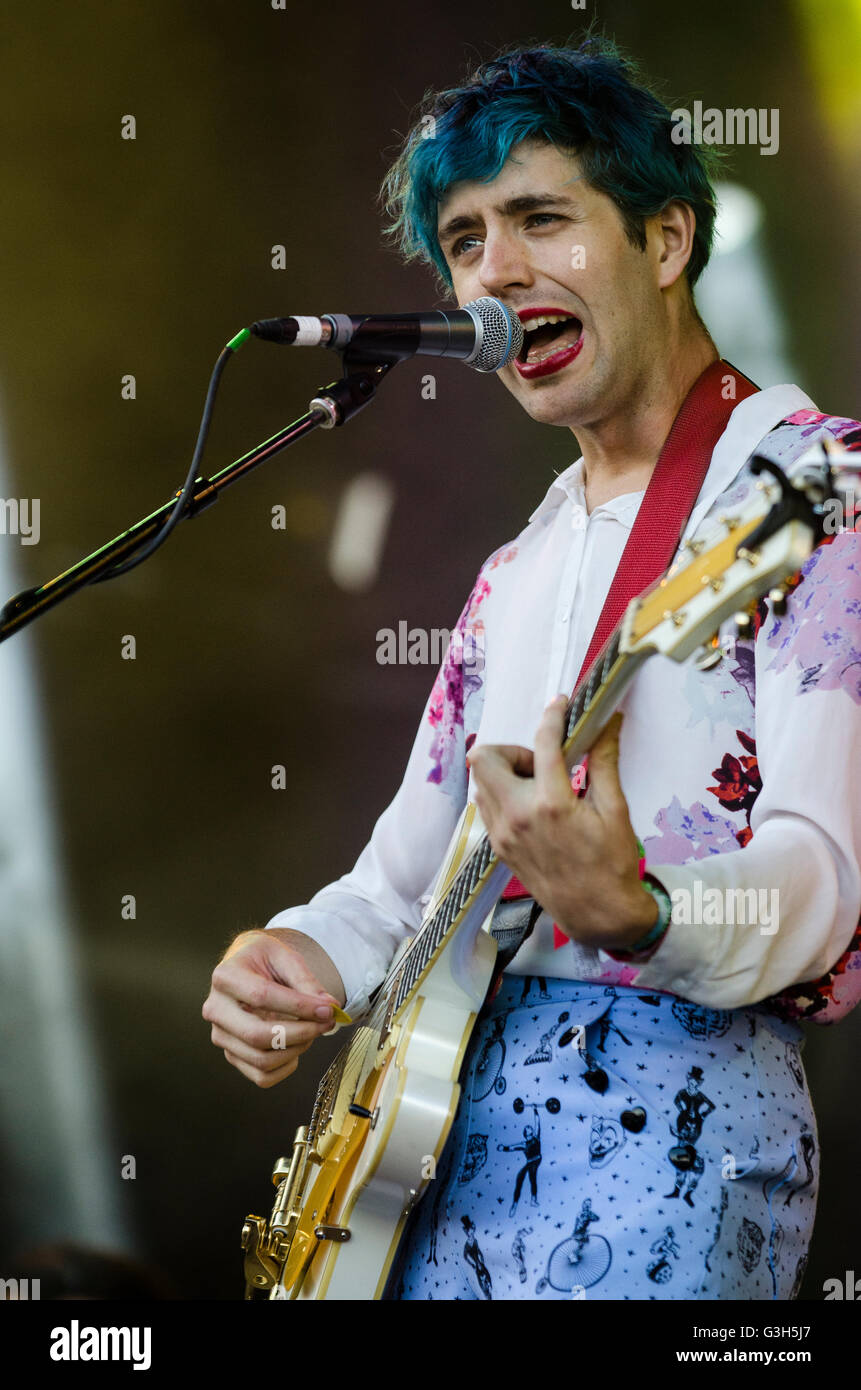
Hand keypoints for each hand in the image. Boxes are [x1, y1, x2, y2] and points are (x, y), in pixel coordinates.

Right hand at [202, 929, 344, 1088]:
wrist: (247, 968)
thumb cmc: (264, 960)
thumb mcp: (285, 955)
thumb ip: (306, 980)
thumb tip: (328, 1007)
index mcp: (225, 977)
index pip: (262, 997)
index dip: (299, 1006)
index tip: (328, 1009)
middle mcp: (216, 1009)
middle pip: (257, 1035)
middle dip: (300, 1033)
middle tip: (326, 1023)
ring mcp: (221, 1036)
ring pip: (261, 1060)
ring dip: (296, 1049)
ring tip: (311, 1030)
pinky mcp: (232, 1054)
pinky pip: (262, 1077)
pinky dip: (286, 1067)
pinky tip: (296, 1046)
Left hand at [466, 701, 656, 949]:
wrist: (597, 914)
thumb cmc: (612, 863)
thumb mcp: (614, 810)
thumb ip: (605, 762)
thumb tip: (608, 722)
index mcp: (550, 804)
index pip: (542, 743)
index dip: (552, 716)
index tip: (561, 706)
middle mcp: (517, 816)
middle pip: (484, 757)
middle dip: (511, 748)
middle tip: (541, 761)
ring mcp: (502, 833)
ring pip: (480, 781)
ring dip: (504, 771)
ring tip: (538, 784)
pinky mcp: (498, 847)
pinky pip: (486, 805)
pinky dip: (503, 794)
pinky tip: (532, 805)